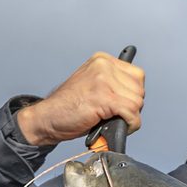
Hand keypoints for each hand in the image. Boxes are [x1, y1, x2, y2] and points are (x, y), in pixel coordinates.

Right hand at [16, 51, 143, 147]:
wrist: (47, 118)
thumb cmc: (68, 107)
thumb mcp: (93, 86)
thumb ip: (113, 84)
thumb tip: (136, 97)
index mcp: (102, 60)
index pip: (137, 76)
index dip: (133, 95)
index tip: (122, 105)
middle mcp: (104, 65)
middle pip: (139, 89)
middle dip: (132, 107)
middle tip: (116, 115)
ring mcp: (103, 79)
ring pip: (137, 102)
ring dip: (130, 118)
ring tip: (113, 121)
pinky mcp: (104, 97)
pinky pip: (131, 112)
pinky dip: (129, 125)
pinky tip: (116, 126)